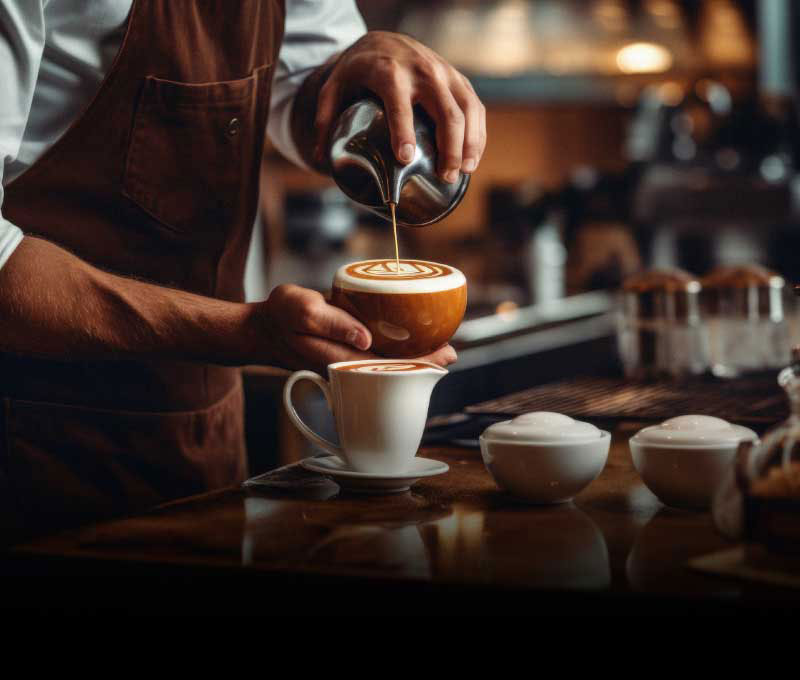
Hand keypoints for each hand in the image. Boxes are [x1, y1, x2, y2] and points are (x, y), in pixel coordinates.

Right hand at [251, 284, 456, 372]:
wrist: (261, 329)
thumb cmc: (280, 315)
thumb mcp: (300, 309)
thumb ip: (332, 323)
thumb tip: (366, 339)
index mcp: (339, 359)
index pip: (388, 366)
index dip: (418, 363)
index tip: (443, 356)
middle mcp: (346, 368)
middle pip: (392, 371)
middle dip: (423, 365)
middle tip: (450, 353)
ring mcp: (345, 365)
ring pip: (385, 367)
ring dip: (411, 360)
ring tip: (438, 351)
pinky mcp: (344, 358)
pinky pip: (376, 359)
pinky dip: (396, 354)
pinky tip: (409, 345)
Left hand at [314, 31, 486, 182]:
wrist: (384, 40)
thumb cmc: (359, 70)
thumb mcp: (334, 89)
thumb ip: (326, 121)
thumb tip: (320, 159)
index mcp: (390, 73)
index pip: (400, 105)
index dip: (403, 133)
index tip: (405, 158)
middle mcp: (423, 71)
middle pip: (445, 112)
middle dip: (449, 148)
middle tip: (444, 176)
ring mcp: (445, 73)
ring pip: (467, 110)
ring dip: (469, 144)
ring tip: (462, 172)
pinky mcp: (457, 79)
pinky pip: (475, 107)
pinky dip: (477, 134)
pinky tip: (472, 157)